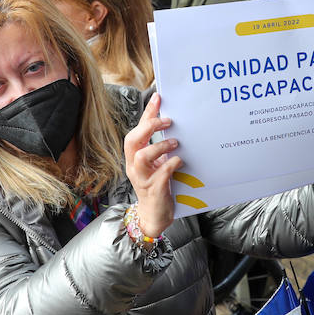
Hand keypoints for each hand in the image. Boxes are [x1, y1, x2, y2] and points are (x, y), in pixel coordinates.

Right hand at [124, 93, 181, 238]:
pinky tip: (180, 161)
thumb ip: (160, 148)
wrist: (154, 216)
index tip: (158, 98)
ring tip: (175, 143)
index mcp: (134, 157)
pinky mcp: (153, 189)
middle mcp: (134, 166)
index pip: (137, 130)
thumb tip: (173, 127)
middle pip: (133, 140)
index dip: (147, 113)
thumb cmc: (157, 187)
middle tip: (168, 121)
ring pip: (142, 156)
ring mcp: (142, 178)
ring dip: (160, 146)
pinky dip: (171, 164)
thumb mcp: (156, 164)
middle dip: (149, 126)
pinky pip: (161, 173)